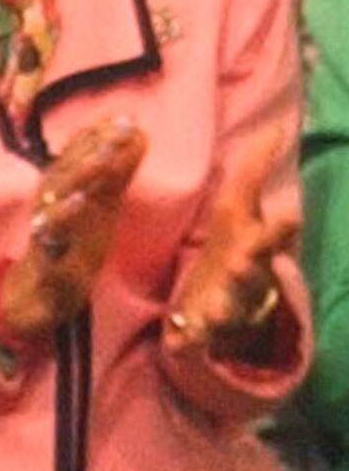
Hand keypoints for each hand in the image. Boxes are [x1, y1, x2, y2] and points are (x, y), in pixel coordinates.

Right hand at [0, 113, 144, 342]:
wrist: (39, 294)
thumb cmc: (74, 241)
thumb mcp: (100, 202)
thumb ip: (118, 170)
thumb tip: (138, 130)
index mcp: (60, 190)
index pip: (75, 155)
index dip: (99, 134)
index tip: (127, 117)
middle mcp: (49, 207)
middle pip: (66, 173)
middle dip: (94, 148)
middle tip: (123, 128)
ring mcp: (47, 235)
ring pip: (56, 202)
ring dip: (78, 178)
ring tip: (104, 160)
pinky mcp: (47, 265)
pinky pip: (50, 243)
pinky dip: (62, 223)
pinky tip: (79, 204)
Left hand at [162, 121, 299, 358]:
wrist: (223, 296)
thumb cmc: (234, 244)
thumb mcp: (241, 207)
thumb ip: (256, 169)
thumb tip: (277, 126)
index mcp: (257, 244)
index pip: (274, 235)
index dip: (282, 227)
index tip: (291, 217)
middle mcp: (248, 275)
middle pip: (253, 272)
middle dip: (249, 268)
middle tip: (240, 261)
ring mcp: (227, 304)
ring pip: (229, 307)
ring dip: (222, 307)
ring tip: (212, 310)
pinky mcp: (202, 328)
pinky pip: (196, 338)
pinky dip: (190, 342)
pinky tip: (179, 344)